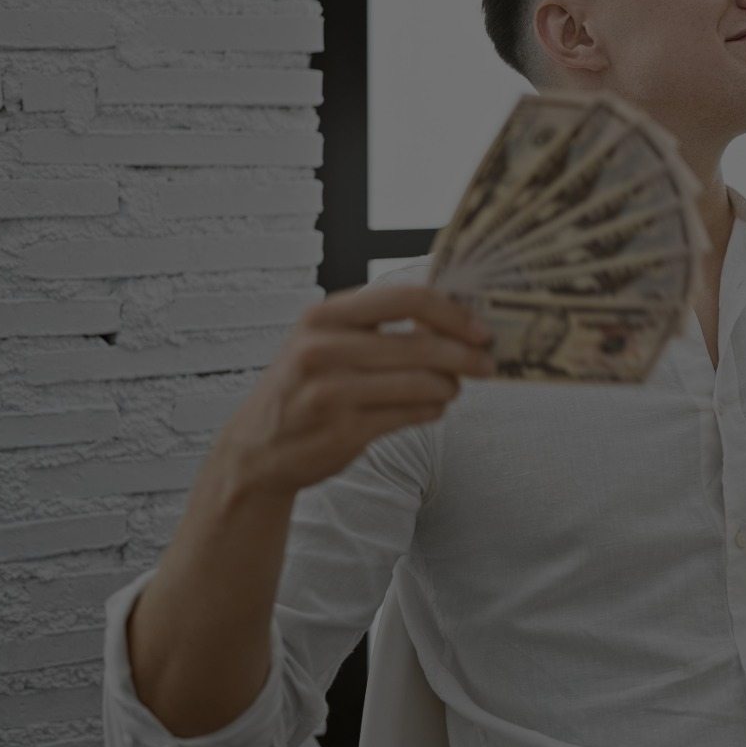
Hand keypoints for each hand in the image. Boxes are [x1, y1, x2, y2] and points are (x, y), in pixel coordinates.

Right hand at [217, 284, 497, 496]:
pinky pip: (411, 415)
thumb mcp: (327, 340)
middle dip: (465, 355)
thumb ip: (378, 324)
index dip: (452, 313)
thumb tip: (455, 316)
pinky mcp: (343, 431)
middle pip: (421, 344)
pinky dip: (432, 411)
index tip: (480, 328)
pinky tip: (431, 408)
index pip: (405, 298)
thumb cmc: (305, 386)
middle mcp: (322, 350)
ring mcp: (330, 392)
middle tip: (487, 363)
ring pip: (422, 383)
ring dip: (449, 387)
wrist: (258, 448)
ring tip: (451, 389)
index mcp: (323, 316)